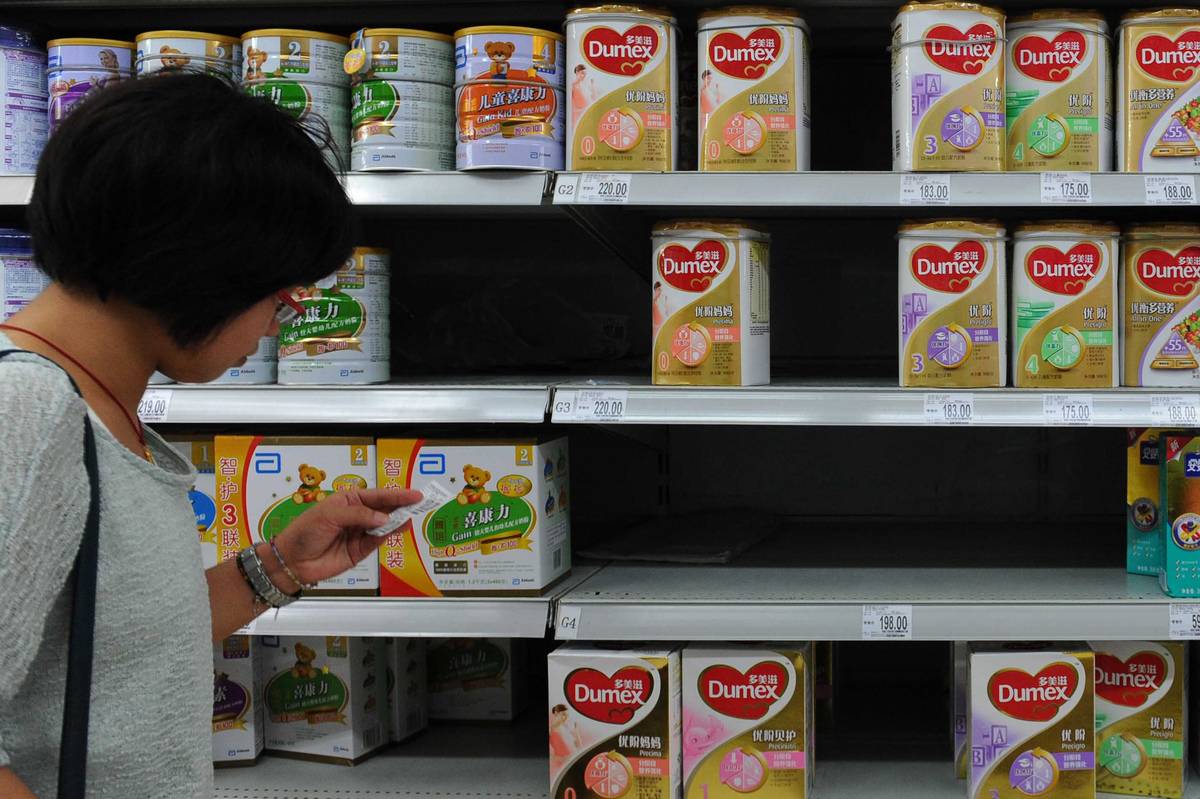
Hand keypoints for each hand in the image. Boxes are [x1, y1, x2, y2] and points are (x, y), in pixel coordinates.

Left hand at [268, 487, 421, 587]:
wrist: (293, 560)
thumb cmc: (305, 531)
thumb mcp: (330, 515)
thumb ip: (359, 515)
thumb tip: (384, 519)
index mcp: (349, 500)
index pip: (377, 495)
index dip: (396, 494)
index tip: (414, 494)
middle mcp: (357, 515)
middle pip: (385, 509)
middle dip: (402, 505)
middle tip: (421, 503)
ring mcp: (360, 532)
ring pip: (385, 525)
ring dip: (399, 520)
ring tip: (414, 515)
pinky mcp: (361, 550)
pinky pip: (379, 540)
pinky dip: (390, 535)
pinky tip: (400, 528)